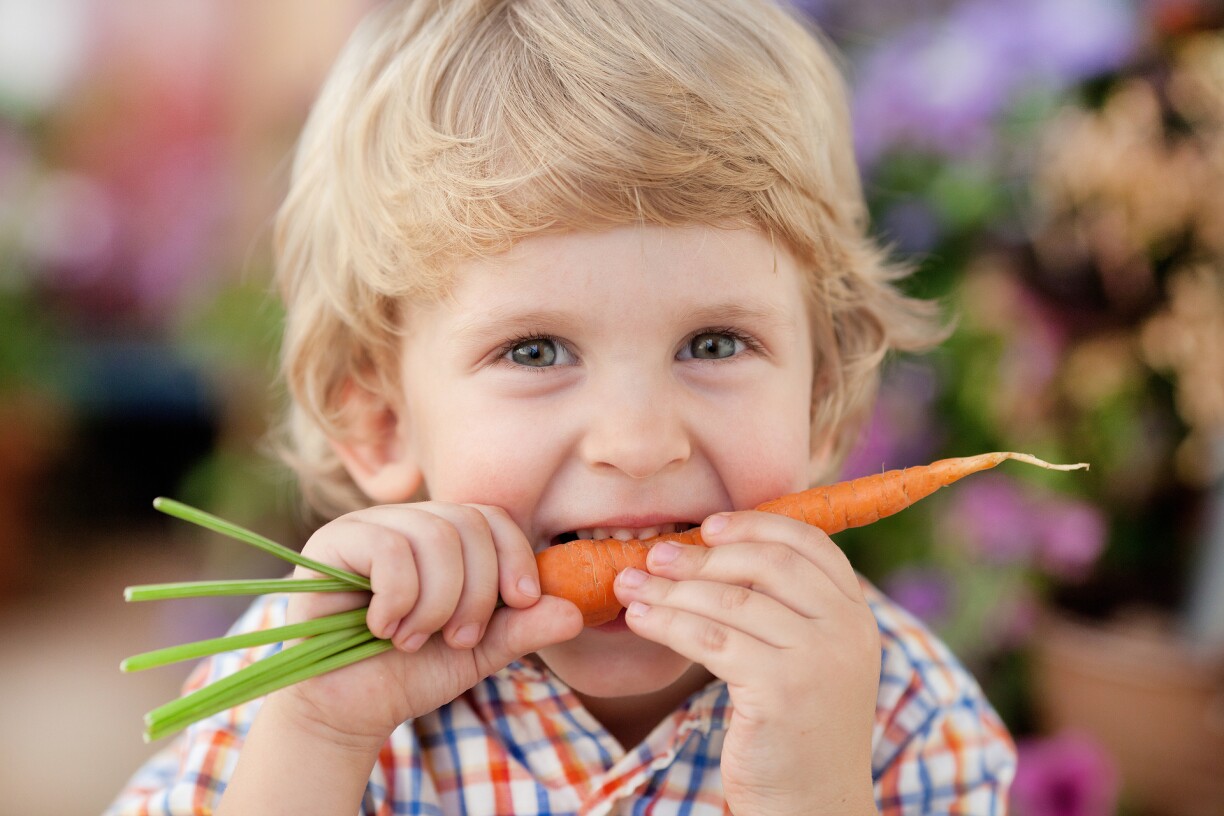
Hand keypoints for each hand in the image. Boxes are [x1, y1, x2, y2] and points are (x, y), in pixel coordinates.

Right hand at [277, 502, 583, 749]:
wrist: (349, 710)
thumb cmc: (411, 674)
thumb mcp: (480, 651)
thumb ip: (523, 627)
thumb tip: (575, 612)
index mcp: (444, 536)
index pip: (492, 517)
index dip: (515, 556)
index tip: (521, 603)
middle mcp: (407, 520)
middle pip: (468, 524)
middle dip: (476, 593)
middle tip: (457, 639)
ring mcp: (366, 525)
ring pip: (434, 536)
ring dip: (437, 603)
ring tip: (416, 640)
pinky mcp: (330, 543)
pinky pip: (389, 548)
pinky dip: (399, 599)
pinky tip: (383, 628)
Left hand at [614, 511, 879, 814]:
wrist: (813, 809)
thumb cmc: (795, 733)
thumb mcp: (809, 661)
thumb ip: (786, 610)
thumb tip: (716, 551)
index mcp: (857, 615)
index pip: (808, 543)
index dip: (754, 525)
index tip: (707, 526)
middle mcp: (847, 630)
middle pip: (766, 563)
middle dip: (702, 556)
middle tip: (654, 557)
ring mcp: (818, 659)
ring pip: (730, 600)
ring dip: (671, 589)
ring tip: (631, 586)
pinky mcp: (782, 690)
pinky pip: (711, 639)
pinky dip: (668, 623)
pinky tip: (640, 620)